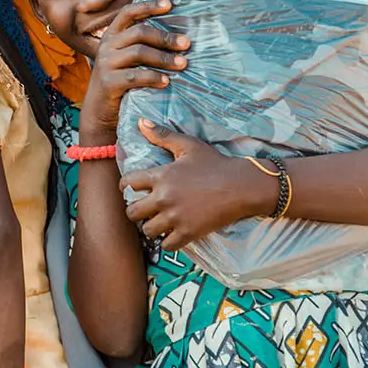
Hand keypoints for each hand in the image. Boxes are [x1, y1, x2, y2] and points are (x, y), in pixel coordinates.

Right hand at [81, 0, 187, 139]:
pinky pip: (135, 76)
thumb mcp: (126, 59)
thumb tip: (176, 37)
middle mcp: (106, 46)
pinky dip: (154, 77)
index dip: (148, 6)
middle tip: (186, 44)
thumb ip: (140, 45)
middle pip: (139, 32)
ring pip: (139, 53)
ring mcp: (106, 64)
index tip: (169, 4)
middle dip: (165, 37)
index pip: (128, 12)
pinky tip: (166, 81)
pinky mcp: (108, 82)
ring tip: (183, 64)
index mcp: (112, 35)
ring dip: (164, 58)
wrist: (99, 111)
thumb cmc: (120, 82)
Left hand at [121, 122, 276, 251]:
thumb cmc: (215, 163)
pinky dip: (167, 242)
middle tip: (144, 209)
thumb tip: (140, 122)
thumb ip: (163, 135)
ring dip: (150, 227)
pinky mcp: (188, 232)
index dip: (126, 187)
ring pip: (147, 230)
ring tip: (158, 222)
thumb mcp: (188, 145)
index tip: (130, 190)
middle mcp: (164, 198)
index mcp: (161, 176)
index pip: (128, 184)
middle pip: (132, 212)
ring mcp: (175, 217)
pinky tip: (172, 234)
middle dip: (135, 211)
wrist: (241, 185)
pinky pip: (166, 246)